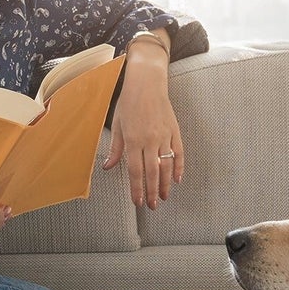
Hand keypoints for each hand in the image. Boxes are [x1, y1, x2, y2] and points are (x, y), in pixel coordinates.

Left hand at [103, 39, 182, 209]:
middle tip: (152, 206)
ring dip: (165, 184)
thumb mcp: (117, 125)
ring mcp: (165, 136)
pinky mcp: (175, 130)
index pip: (136, 171)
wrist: (147, 83)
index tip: (137, 202)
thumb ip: (116, 149)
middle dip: (152, 192)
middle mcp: (150, 140)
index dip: (137, 189)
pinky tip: (177, 179)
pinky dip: (179, 167)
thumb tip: (108, 167)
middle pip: (152, 173)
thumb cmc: (129, 102)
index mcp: (133, 140)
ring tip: (163, 197)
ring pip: (167, 166)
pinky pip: (179, 152)